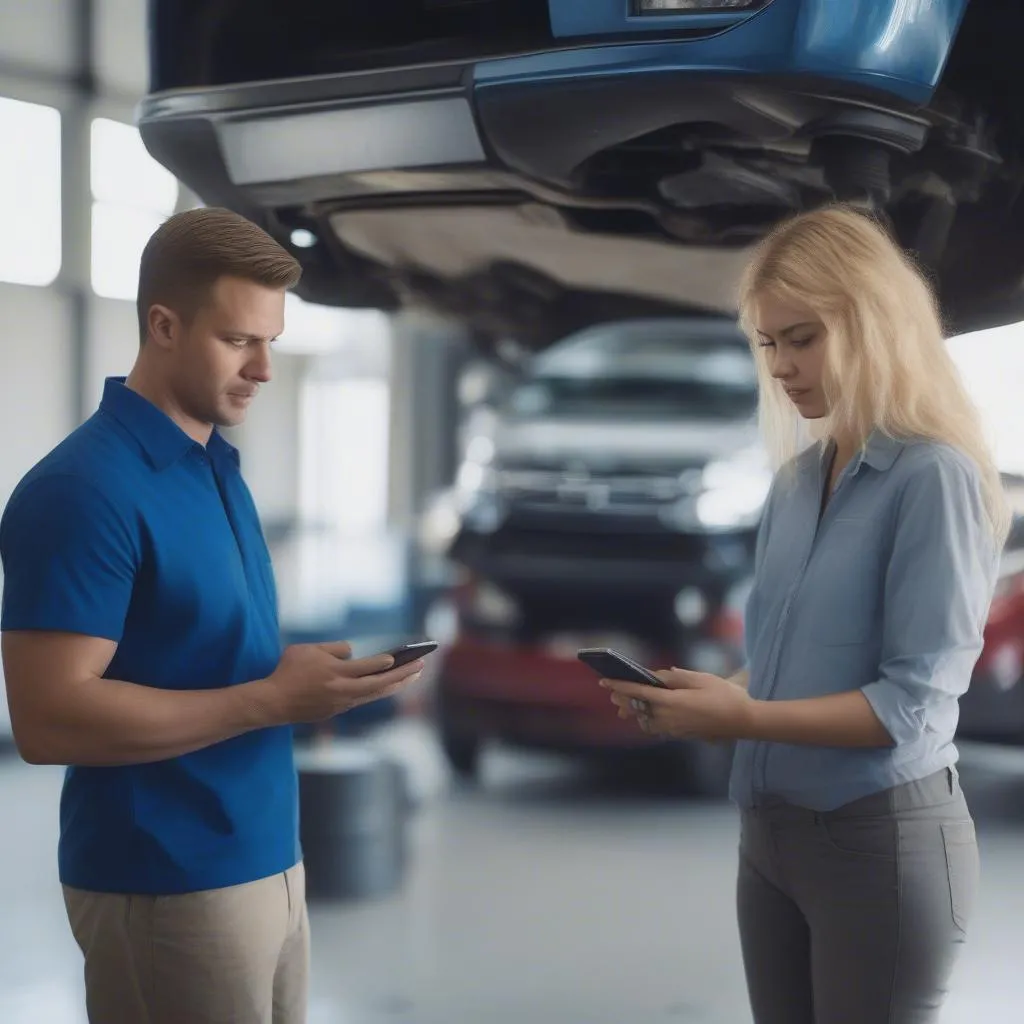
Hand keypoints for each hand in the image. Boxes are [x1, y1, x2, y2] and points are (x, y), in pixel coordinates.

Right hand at [256, 641, 424, 724]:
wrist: (272, 702)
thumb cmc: (288, 670)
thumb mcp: (308, 649)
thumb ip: (334, 649)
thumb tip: (353, 655)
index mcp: (334, 673)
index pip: (366, 667)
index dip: (384, 663)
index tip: (396, 657)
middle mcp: (342, 691)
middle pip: (379, 684)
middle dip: (403, 674)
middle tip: (421, 665)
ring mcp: (341, 703)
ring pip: (375, 694)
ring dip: (397, 684)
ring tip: (413, 675)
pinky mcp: (337, 711)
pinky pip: (363, 699)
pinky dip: (379, 691)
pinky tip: (389, 684)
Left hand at [600, 667, 754, 740]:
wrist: (744, 721)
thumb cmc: (726, 696)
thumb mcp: (702, 679)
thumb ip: (677, 677)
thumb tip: (659, 675)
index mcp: (672, 702)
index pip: (639, 693)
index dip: (620, 686)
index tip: (605, 682)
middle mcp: (670, 717)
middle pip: (638, 709)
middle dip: (623, 700)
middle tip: (612, 694)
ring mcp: (675, 728)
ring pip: (646, 721)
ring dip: (635, 712)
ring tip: (625, 705)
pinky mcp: (682, 734)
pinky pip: (658, 727)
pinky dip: (648, 720)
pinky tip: (648, 715)